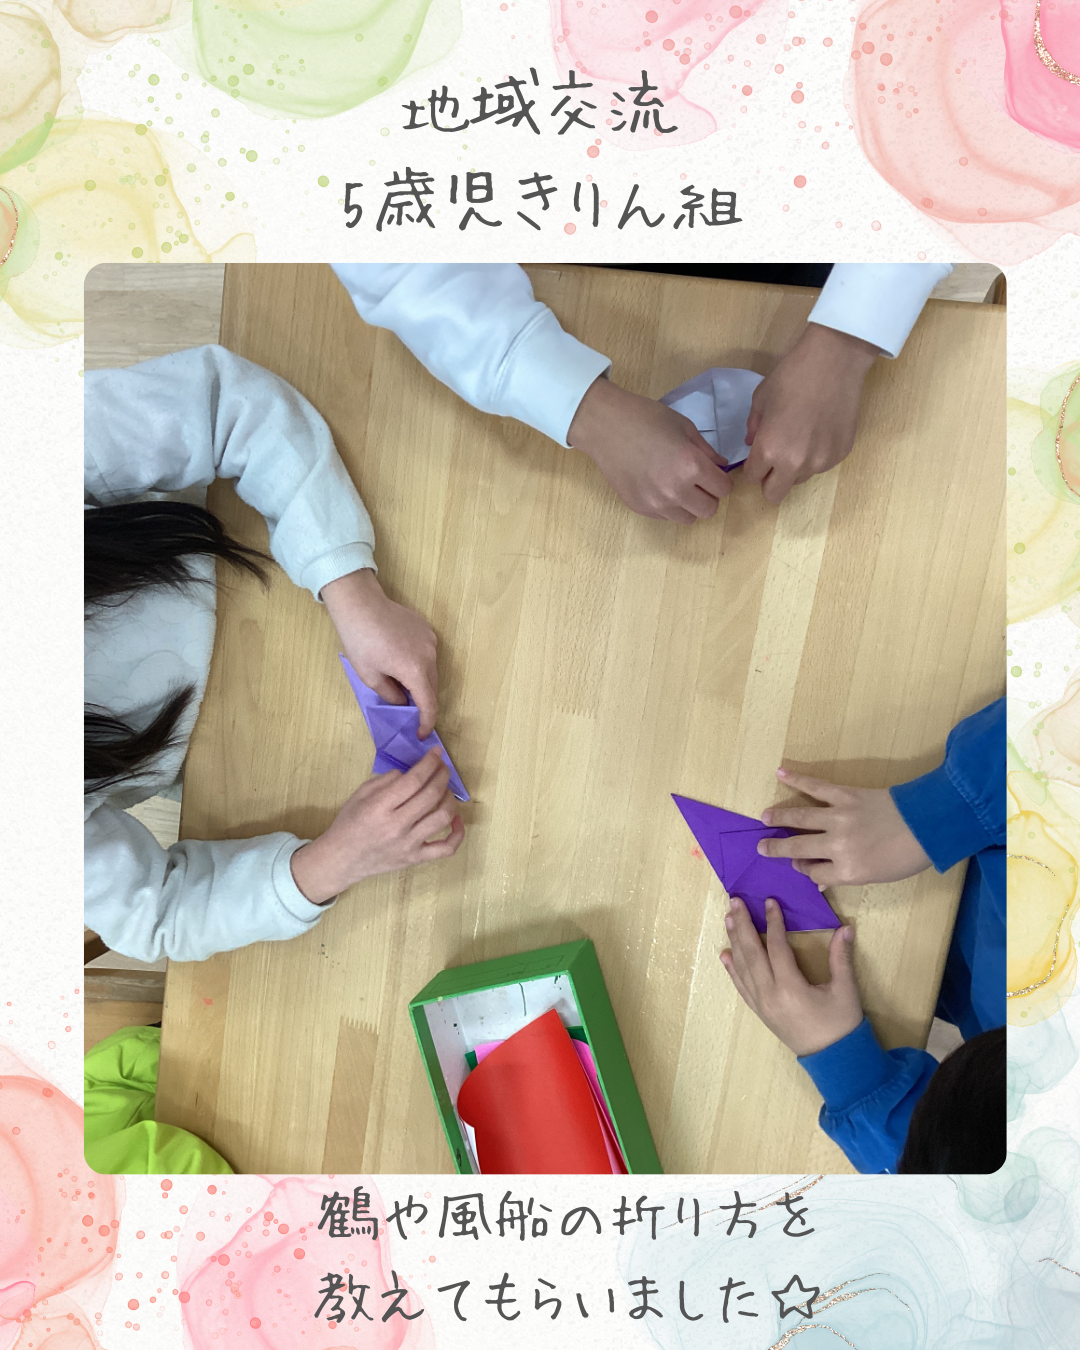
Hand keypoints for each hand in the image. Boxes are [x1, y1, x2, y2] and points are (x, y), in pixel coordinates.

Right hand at [290, 748, 464, 903]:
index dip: (429, 763)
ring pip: (443, 817)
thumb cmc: (349, 823)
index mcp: (380, 807)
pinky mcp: (415, 859)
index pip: (414, 780)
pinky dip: (458, 833)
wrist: (342, 859)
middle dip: (442, 775)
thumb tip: (411, 773)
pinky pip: (446, 848)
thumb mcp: (360, 794)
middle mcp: (397, 825)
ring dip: (450, 798)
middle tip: (442, 768)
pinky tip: (456, 819)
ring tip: (445, 791)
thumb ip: (386, 780)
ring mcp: (409, 844)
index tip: (437, 753)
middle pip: (431, 795)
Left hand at [321, 568, 438, 737]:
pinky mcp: (427, 629)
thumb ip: (391, 694)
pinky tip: (402, 659)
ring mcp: (430, 640)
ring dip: (421, 681)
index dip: (427, 722)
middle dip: (423, 702)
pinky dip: (419, 663)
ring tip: (402, 683)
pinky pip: (427, 653)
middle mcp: (429, 656)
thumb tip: (404, 700)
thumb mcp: (370, 676)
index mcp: (415, 672)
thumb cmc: (360, 642)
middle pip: (432, 687)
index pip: (429, 704)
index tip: (422, 733)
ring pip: (431, 670)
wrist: (360, 605)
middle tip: (410, 711)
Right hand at [567, 375, 731, 522]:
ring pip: (688, 519)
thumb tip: (721, 466)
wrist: (605, 426)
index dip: (721, 480)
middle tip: (698, 481)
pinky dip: (669, 506)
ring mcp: (656, 503)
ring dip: (689, 505)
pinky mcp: (640, 508)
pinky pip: (666, 517)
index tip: (712, 472)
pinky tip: (657, 486)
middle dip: (709, 495)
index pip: (723, 489)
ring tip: (678, 486)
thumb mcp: (684, 427)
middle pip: (709, 510)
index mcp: (690, 466)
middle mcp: (675, 491)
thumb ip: (706, 451)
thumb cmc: (646, 418)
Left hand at [720, 896, 862, 1056]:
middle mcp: (770, 995)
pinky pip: (741, 987)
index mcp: (790, 988)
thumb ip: (841, 957)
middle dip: (743, 925)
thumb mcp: (845, 990)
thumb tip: (845, 927)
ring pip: (743, 968)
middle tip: (734, 901)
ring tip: (728, 918)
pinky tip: (725, 955)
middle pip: (751, 953)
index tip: (769, 901)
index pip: (776, 947)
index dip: (773, 922)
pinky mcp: (760, 1012)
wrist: (833, 1060)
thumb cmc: (841, 1024)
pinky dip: (732, 969)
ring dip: (735, 941)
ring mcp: (761, 1005)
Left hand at [742, 323, 879, 504]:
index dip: (753, 466)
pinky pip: (821, 466)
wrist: (835, 360)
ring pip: (799, 480)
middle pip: (775, 494)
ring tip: (801, 437)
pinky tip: (820, 429)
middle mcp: (795, 463)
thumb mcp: (761, 398)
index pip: (753, 477)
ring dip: (794, 468)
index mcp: (770, 450)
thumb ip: (754, 427)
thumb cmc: (792, 375)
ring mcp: (821, 461)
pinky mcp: (841, 454)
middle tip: (774, 460)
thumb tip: (753, 444)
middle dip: (770, 481)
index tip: (758, 455)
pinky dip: (816, 456)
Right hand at [757, 766, 931, 887]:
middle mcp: (836, 846)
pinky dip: (797, 779)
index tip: (801, 866)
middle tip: (761, 846)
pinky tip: (780, 773)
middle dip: (778, 849)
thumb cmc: (907, 856)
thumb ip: (847, 875)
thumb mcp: (877, 876)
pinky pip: (816, 788)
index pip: (814, 873)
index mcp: (847, 871)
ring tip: (764, 817)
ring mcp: (838, 819)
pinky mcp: (845, 795)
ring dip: (779, 817)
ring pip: (800, 818)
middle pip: (798, 848)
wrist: (929, 823)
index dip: (806, 870)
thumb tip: (820, 878)